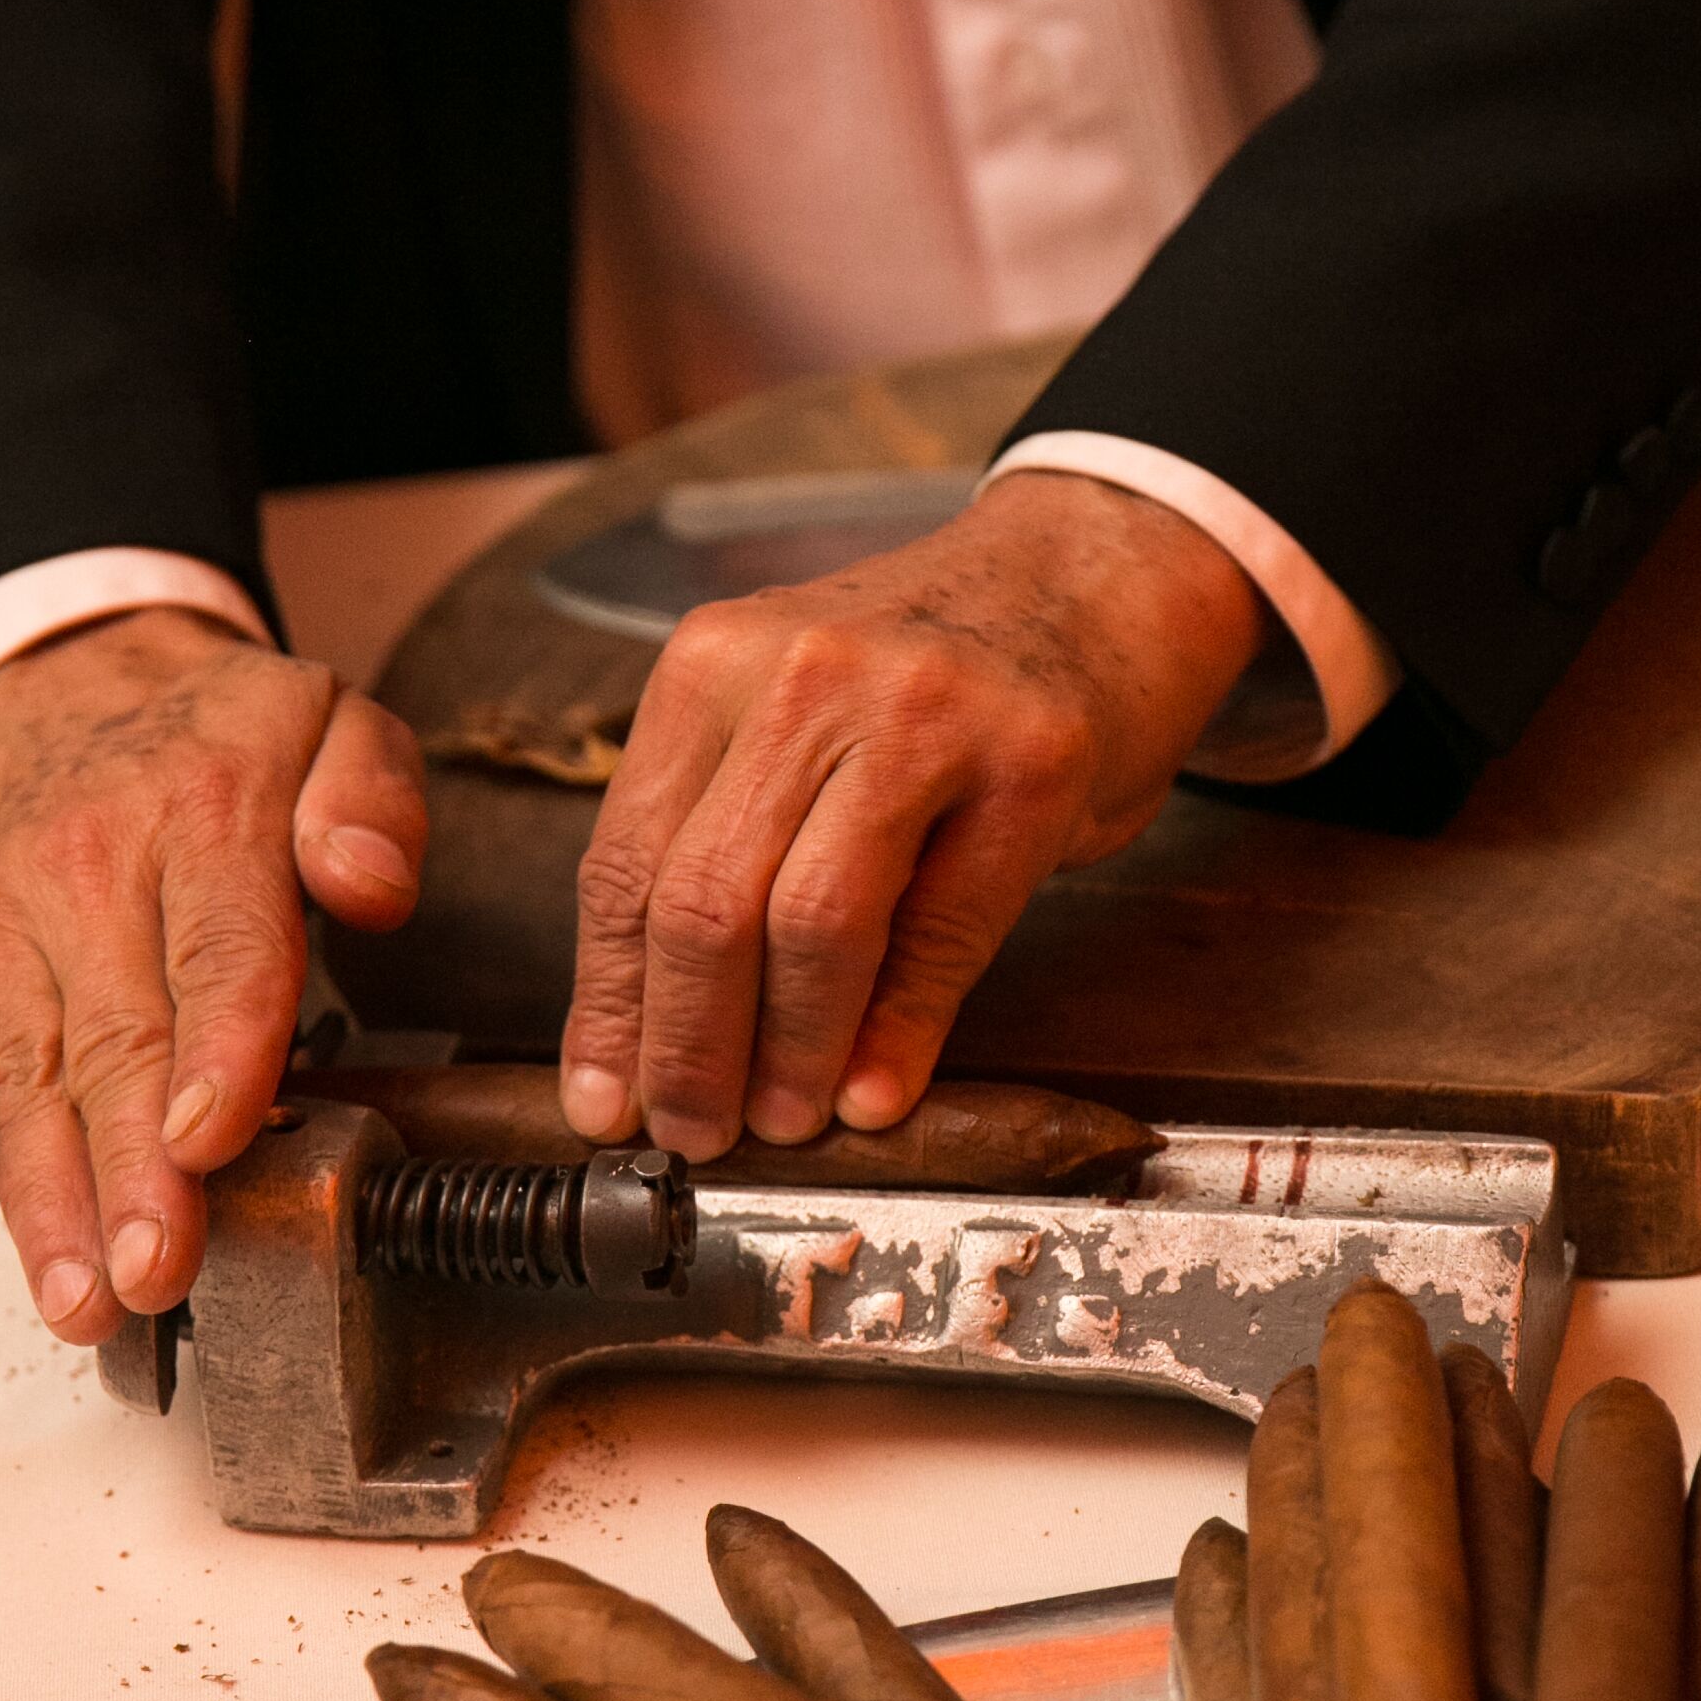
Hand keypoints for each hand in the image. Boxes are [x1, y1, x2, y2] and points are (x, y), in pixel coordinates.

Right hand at [0, 609, 426, 1341]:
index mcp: (207, 816)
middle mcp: (93, 871)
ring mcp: (13, 922)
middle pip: (119, 1038)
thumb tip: (371, 886)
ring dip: (46, 1191)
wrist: (65, 681)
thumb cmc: (221, 735)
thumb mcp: (329, 720)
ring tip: (76, 1295)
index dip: (218, 1048)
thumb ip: (370, 797)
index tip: (210, 1139)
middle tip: (152, 1272)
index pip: (220, 948)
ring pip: (29, 1071)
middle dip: (132, 1171)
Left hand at [558, 471, 1262, 1158]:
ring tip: (783, 1120)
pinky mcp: (1029, 762)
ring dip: (789, 1052)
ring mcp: (921, 713)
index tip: (604, 1100)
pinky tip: (875, 1093)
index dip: (610, 1005)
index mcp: (714, 663)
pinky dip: (899, 1032)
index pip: (623, 862)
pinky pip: (940, 933)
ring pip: (809, 923)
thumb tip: (659, 1036)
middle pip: (703, 900)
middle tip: (692, 1131)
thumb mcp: (794, 719)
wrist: (1096, 568)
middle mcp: (804, 674)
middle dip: (688, 1047)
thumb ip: (726, 841)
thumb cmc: (932, 674)